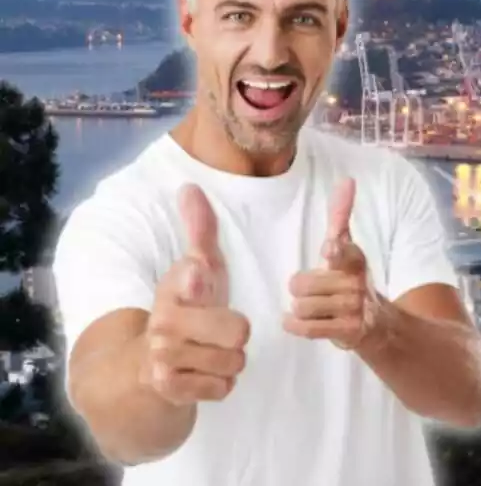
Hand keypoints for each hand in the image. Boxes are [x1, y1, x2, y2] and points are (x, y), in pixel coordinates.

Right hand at [138, 184, 250, 405]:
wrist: (146, 364)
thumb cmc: (189, 307)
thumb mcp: (200, 268)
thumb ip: (201, 230)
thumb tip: (190, 186)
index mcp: (178, 286)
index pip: (190, 279)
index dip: (196, 280)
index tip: (198, 276)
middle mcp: (166, 320)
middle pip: (240, 332)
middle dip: (238, 336)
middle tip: (219, 331)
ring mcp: (165, 356)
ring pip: (235, 362)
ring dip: (230, 361)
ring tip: (209, 351)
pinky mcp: (170, 388)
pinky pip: (222, 388)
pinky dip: (219, 384)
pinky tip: (202, 373)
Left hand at [284, 178, 377, 349]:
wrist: (379, 323)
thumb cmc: (351, 278)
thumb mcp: (348, 246)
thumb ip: (341, 215)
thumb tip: (347, 180)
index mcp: (355, 259)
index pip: (342, 252)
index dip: (335, 251)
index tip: (330, 248)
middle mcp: (356, 283)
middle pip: (302, 284)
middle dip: (300, 288)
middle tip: (314, 291)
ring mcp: (354, 309)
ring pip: (302, 307)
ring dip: (300, 309)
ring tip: (314, 308)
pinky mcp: (350, 332)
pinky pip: (309, 328)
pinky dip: (296, 325)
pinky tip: (294, 321)